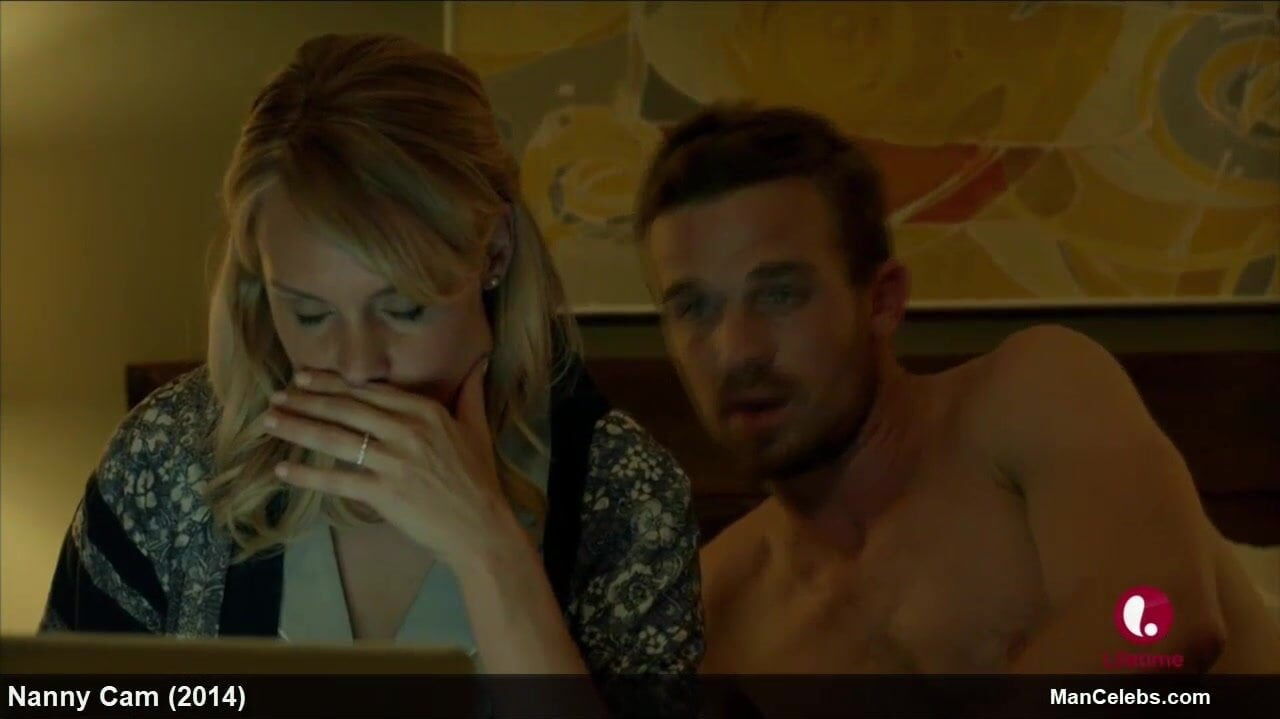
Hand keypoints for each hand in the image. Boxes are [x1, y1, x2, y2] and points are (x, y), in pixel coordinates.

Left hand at [261, 357, 522, 565]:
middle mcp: (406, 430)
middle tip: (276, 396)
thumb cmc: (478, 480)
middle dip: (305, 400)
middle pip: (345, 409)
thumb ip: (471, 394)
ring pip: (335, 439)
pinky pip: (336, 480)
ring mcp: (393, 461)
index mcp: (425, 411)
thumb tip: (479, 363)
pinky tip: (282, 470)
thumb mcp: (477, 429)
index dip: (331, 383)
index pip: (369, 392)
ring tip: (269, 421)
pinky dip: (307, 475)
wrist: (481, 527)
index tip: (304, 378)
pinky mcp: (383, 492)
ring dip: (297, 428)